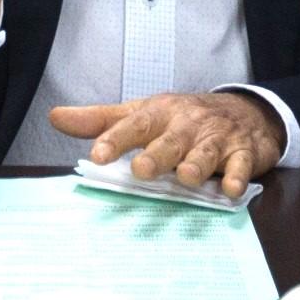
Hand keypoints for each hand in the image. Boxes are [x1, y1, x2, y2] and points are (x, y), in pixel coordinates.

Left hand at [49, 92, 285, 198]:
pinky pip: (242, 164)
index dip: (116, 138)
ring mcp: (217, 138)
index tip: (98, 154)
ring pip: (205, 151)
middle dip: (157, 154)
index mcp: (159, 114)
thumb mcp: (142, 112)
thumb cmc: (182, 117)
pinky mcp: (244, 152)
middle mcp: (187, 124)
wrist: (244, 110)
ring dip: (197, 164)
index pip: (135, 124)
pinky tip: (231, 189)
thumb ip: (101, 120)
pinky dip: (238, 175)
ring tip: (185, 177)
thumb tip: (55, 117)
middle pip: (170, 140)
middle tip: (142, 169)